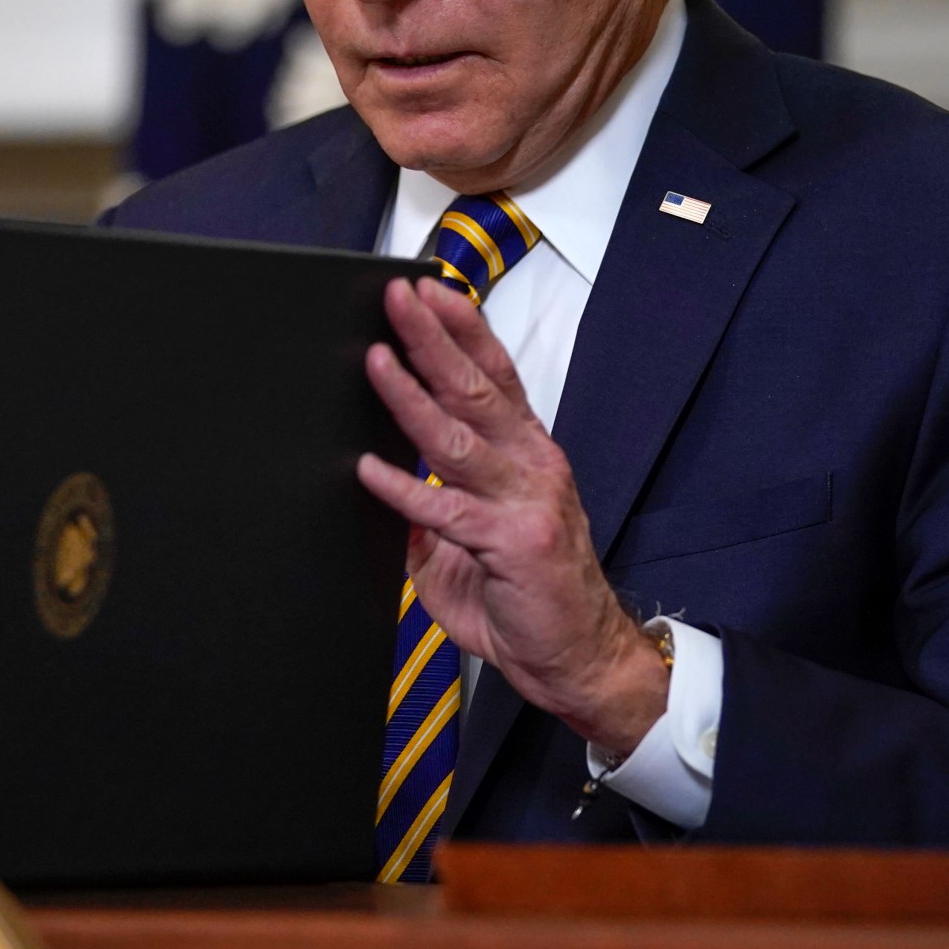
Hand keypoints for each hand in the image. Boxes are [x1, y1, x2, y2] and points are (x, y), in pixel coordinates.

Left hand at [357, 277, 668, 755]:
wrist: (580, 658)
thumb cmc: (530, 597)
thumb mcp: (475, 540)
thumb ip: (434, 509)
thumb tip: (385, 484)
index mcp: (528, 453)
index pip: (496, 375)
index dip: (463, 329)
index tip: (430, 290)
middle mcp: (532, 464)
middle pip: (477, 388)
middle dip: (434, 338)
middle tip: (398, 298)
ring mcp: (526, 499)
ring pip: (459, 436)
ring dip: (412, 394)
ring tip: (377, 361)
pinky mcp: (512, 541)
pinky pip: (447, 511)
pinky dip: (404, 489)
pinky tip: (368, 469)